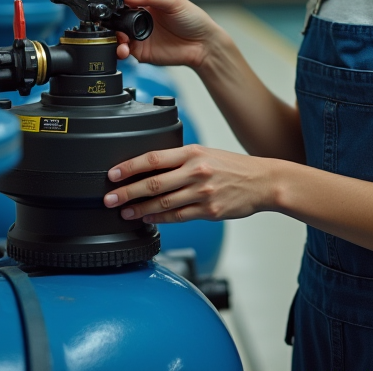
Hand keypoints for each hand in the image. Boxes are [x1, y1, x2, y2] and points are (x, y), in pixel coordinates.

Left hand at [103, 145, 277, 223]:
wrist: (263, 181)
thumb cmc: (233, 166)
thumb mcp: (206, 153)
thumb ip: (181, 159)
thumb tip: (150, 168)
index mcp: (193, 153)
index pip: (153, 158)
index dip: (129, 167)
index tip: (112, 174)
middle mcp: (196, 171)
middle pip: (153, 183)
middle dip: (126, 192)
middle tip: (109, 199)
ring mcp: (202, 193)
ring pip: (163, 203)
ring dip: (139, 209)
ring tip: (124, 212)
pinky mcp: (209, 212)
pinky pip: (178, 217)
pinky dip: (160, 220)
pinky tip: (148, 220)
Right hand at [106, 0, 224, 68]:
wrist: (202, 46)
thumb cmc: (193, 20)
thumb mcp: (174, 1)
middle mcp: (139, 13)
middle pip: (115, 9)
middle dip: (110, 13)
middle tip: (113, 17)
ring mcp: (137, 31)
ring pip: (115, 30)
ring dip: (112, 33)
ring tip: (122, 37)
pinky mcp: (139, 49)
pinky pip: (122, 49)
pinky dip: (118, 49)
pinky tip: (125, 49)